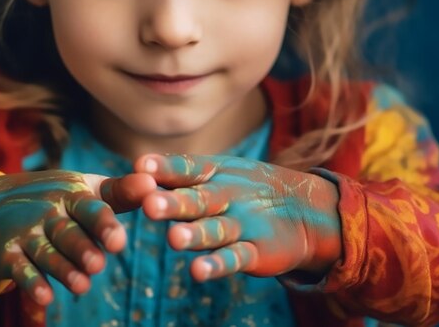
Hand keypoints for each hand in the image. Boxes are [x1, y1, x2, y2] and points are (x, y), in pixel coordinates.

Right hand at [0, 170, 155, 304]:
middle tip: (99, 263)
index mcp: (72, 195)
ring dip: (63, 269)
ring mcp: (26, 232)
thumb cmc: (57, 200)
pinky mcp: (6, 254)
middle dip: (82, 248)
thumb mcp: (85, 190)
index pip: (90, 208)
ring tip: (82, 286)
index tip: (119, 241)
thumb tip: (153, 182)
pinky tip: (45, 298)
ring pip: (47, 253)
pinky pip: (19, 270)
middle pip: (68, 233)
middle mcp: (48, 212)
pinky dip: (31, 283)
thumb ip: (120, 192)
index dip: (103, 224)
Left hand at [135, 154, 341, 281]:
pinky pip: (235, 258)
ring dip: (194, 235)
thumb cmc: (243, 190)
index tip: (140, 166)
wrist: (301, 210)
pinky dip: (217, 265)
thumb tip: (137, 167)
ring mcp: (241, 224)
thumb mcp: (217, 175)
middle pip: (197, 201)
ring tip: (174, 240)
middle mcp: (225, 197)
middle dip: (173, 203)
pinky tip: (198, 272)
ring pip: (214, 230)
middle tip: (149, 205)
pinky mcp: (256, 252)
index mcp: (212, 175)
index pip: (185, 169)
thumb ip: (180, 174)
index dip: (164, 168)